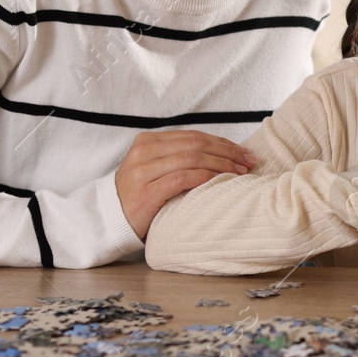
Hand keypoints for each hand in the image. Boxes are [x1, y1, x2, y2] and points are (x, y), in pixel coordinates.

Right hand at [118, 131, 256, 239]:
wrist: (109, 221)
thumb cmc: (139, 196)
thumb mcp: (154, 169)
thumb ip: (177, 157)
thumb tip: (220, 153)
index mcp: (147, 141)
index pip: (193, 136)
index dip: (222, 142)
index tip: (243, 152)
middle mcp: (144, 151)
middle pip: (196, 144)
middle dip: (227, 151)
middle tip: (248, 161)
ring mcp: (143, 171)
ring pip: (192, 158)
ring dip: (221, 164)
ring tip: (240, 172)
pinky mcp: (147, 191)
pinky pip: (184, 178)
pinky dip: (206, 177)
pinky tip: (221, 181)